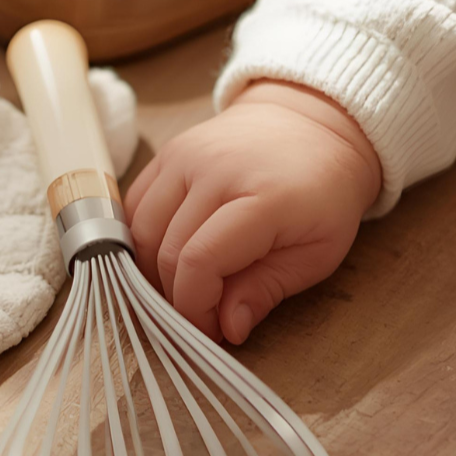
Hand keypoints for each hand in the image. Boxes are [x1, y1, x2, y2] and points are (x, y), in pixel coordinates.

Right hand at [124, 80, 380, 343]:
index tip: (209, 331)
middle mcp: (215, 170)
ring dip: (152, 272)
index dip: (195, 308)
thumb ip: (267, 290)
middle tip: (200, 317)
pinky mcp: (167, 153)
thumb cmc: (322, 195)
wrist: (311, 124)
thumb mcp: (317, 253)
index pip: (200, 262)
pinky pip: (133, 206)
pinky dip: (140, 241)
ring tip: (184, 289)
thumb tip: (227, 328)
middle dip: (176, 298)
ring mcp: (185, 156)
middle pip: (165, 252)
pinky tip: (165, 259)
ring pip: (140, 231)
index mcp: (262, 197)